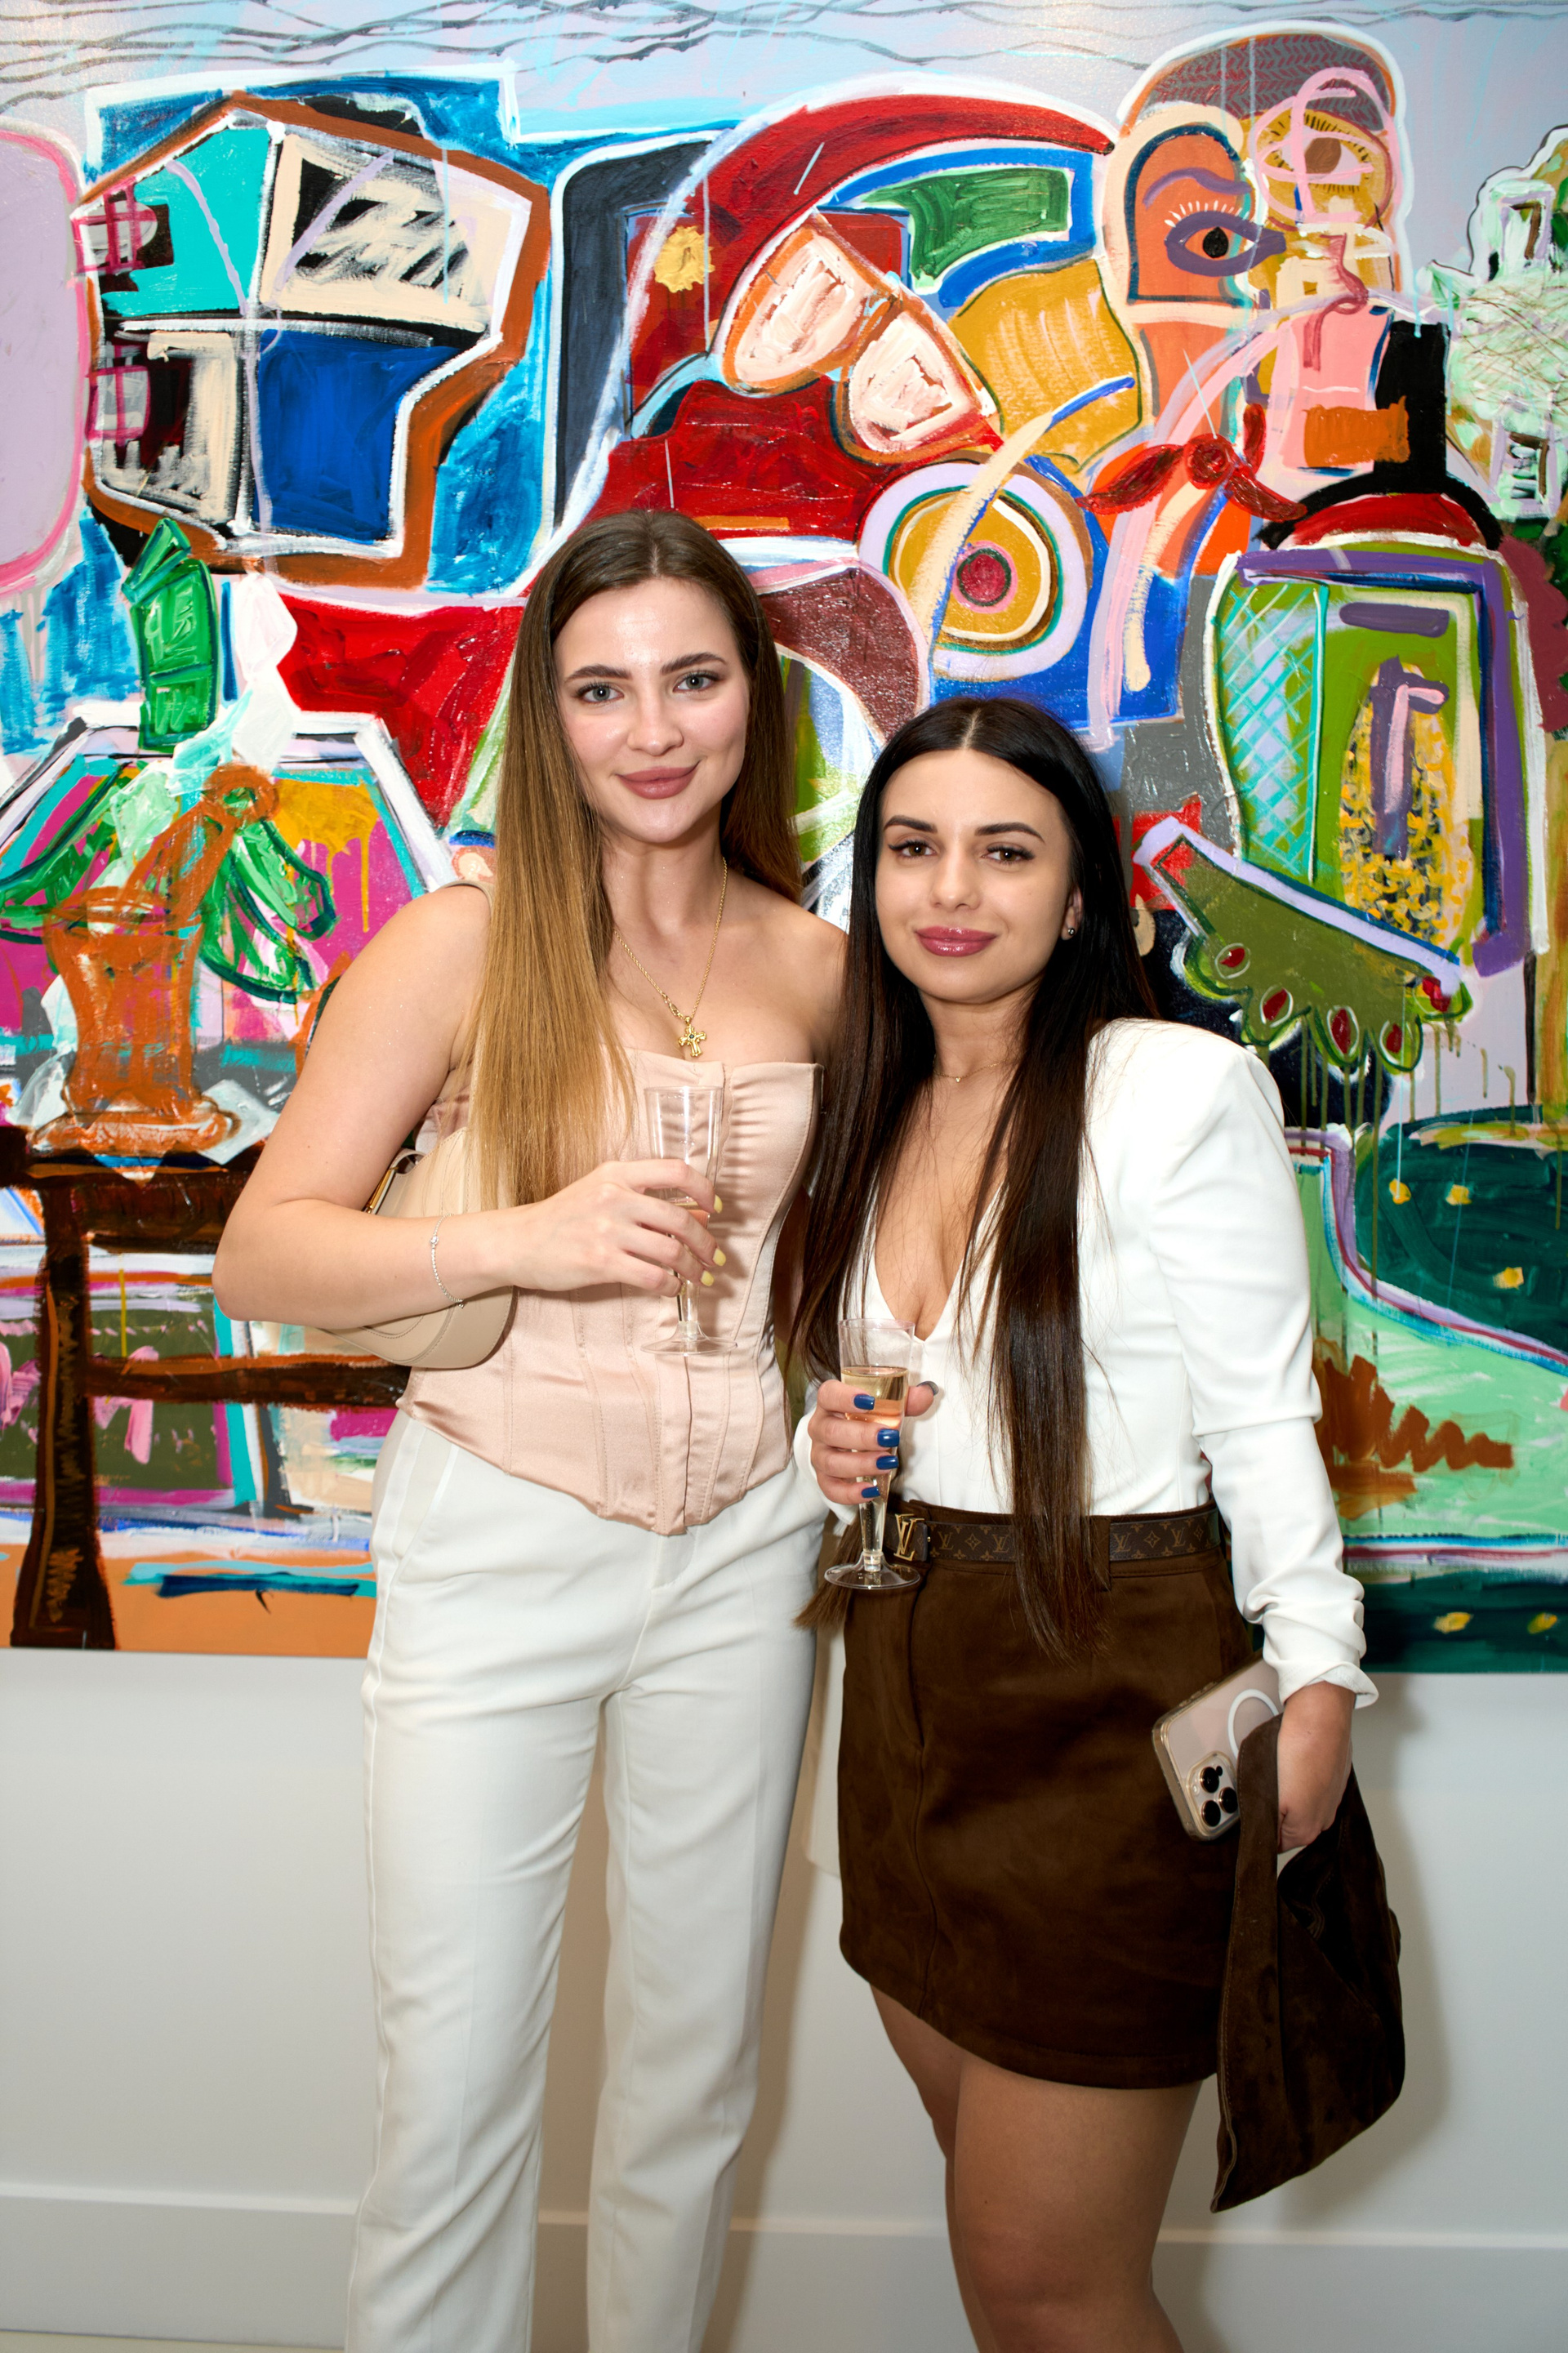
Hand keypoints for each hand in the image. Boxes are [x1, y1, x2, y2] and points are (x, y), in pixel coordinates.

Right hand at [501, 1159, 718, 1296]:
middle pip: (680, 1218)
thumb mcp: (601, 1193)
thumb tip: (698, 1214)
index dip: (704, 1189)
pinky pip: (652, 1276)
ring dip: (694, 1268)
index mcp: (616, 1173)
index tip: (715, 1209)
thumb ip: (643, 1198)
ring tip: (701, 1277)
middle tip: (715, 1256)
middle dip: (706, 1242)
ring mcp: (607, 1230)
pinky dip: (671, 1286)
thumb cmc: (562, 1219)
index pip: (675, 1170)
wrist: (518, 1241)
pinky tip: (672, 1288)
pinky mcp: (600, 1262)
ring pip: (671, 1251)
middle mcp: (614, 1197)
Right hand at [807, 1378, 937, 1507]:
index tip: (870, 1401)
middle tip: (890, 1437)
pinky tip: (872, 1490)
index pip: (828, 1394)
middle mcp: (820, 1428)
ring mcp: (819, 1454)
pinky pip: (831, 1489)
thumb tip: (926, 1394)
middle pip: (831, 1431)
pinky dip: (850, 1493)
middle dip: (862, 1436)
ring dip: (860, 1464)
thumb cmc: (866, 1418)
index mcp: (830, 1403)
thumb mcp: (884, 1405)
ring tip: (887, 1463)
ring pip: (831, 1462)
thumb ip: (905, 1399)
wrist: (847, 1441)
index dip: (845, 1397)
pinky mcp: (824, 1479)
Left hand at [1276, 1681, 1353, 1852]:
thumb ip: (1267, 1821)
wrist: (1323, 1716)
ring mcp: (1331, 1799)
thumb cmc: (1299, 1748)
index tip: (1253, 1814)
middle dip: (1275, 1811)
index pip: (1276, 1844)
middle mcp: (1323, 1820)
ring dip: (1289, 1794)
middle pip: (1289, 1827)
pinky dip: (1302, 1778)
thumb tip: (1263, 1837)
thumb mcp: (1270, 1794)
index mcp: (1306, 1831)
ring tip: (1279, 1773)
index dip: (1261, 1828)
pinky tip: (1295, 1764)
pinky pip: (1312, 1787)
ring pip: (1301, 1806)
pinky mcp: (1335, 1779)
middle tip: (1263, 1789)